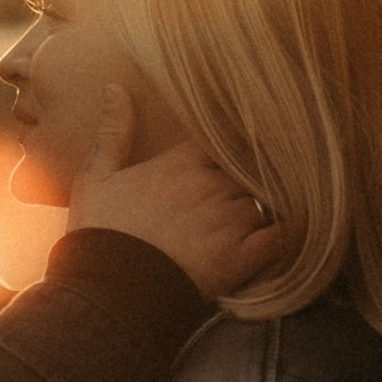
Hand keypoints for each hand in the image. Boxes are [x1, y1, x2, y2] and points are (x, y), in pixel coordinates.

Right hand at [69, 88, 287, 298]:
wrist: (109, 294)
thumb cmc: (100, 234)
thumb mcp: (96, 177)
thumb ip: (113, 130)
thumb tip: (114, 87)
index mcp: (182, 163)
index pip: (225, 140)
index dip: (230, 149)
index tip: (230, 157)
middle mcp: (212, 186)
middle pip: (249, 170)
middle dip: (247, 180)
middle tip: (245, 191)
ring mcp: (230, 221)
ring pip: (266, 199)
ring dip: (263, 206)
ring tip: (261, 215)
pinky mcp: (242, 257)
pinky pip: (280, 236)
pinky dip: (285, 234)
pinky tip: (282, 236)